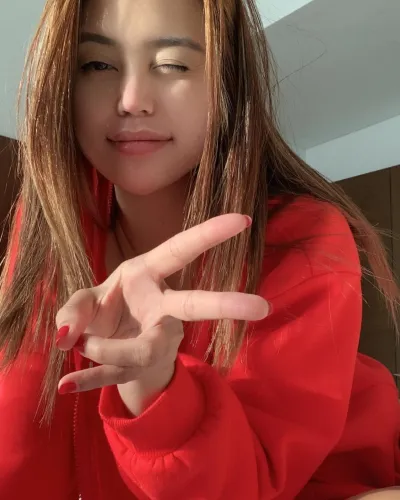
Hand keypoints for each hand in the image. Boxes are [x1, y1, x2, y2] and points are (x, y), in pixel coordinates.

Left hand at [55, 214, 269, 414]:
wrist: (108, 349)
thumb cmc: (105, 312)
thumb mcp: (86, 301)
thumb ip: (74, 309)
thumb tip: (68, 335)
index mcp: (147, 275)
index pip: (181, 250)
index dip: (210, 234)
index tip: (242, 219)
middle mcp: (160, 307)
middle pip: (194, 304)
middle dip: (225, 305)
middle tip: (261, 307)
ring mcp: (155, 339)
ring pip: (143, 349)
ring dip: (106, 349)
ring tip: (77, 345)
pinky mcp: (138, 367)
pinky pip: (115, 374)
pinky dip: (89, 380)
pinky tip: (66, 385)